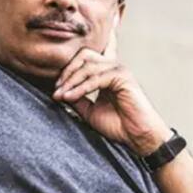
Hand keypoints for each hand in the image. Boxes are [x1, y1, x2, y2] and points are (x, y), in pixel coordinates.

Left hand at [52, 28, 172, 155]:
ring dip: (71, 81)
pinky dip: (80, 88)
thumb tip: (58, 92)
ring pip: (87, 66)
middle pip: (84, 55)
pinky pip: (96, 78)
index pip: (86, 57)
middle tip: (57, 89)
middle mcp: (112, 67)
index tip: (55, 86)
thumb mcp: (89, 110)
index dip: (68, 67)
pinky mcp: (122, 77)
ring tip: (60, 95)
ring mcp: (118, 70)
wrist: (136, 137)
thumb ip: (76, 98)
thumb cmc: (118, 125)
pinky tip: (70, 96)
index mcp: (105, 73)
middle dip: (67, 71)